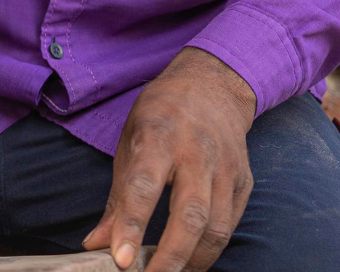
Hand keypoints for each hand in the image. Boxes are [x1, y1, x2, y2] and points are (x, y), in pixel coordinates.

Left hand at [83, 47, 256, 271]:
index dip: (132, 225)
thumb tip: (95, 244)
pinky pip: (231, 224)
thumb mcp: (128, 142)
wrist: (212, 85)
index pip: (144, 186)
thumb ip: (117, 199)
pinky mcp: (244, 181)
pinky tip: (191, 262)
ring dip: (193, 261)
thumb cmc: (161, 116)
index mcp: (159, 136)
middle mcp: (197, 152)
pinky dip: (211, 250)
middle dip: (170, 257)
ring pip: (216, 227)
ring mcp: (226, 168)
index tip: (120, 260)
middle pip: (189, 215)